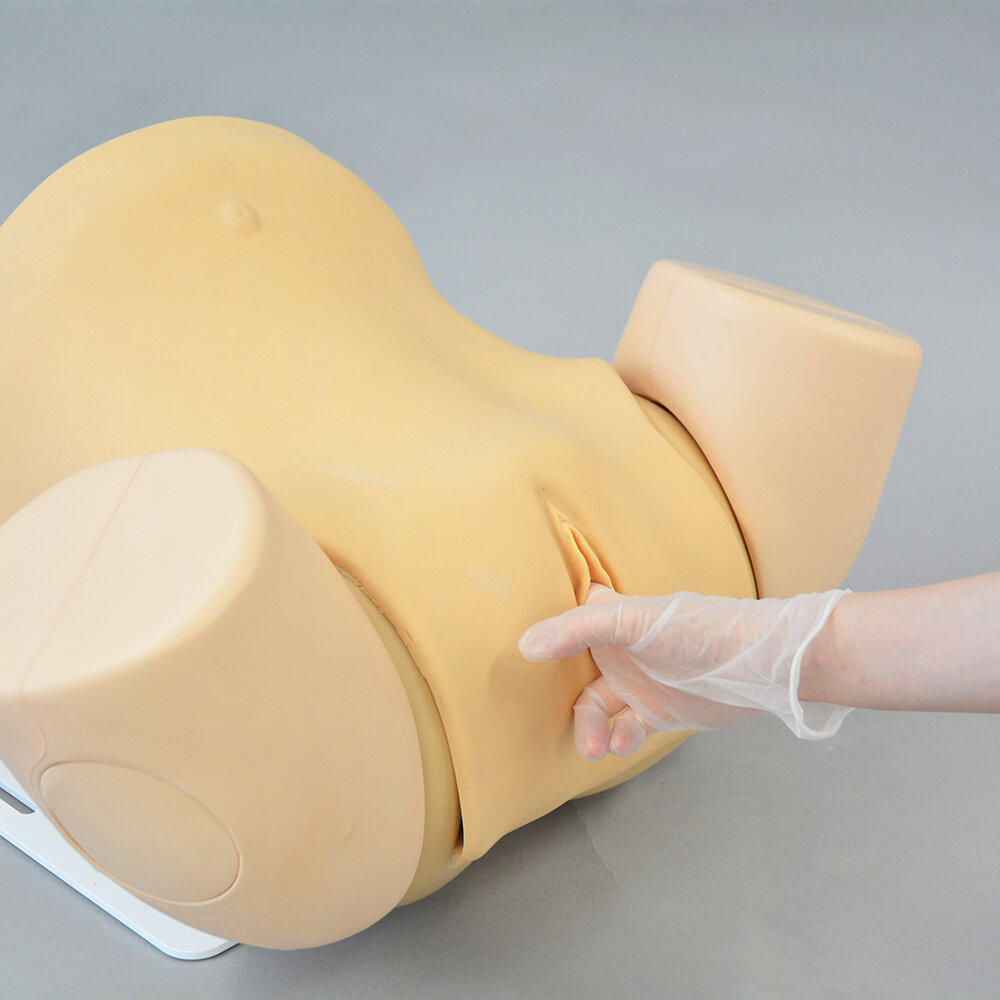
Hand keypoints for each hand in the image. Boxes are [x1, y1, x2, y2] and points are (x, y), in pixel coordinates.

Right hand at [518, 583, 850, 760]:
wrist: (755, 665)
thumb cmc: (697, 629)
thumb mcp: (632, 622)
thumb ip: (578, 629)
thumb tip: (526, 645)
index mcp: (610, 617)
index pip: (566, 620)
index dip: (543, 633)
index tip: (517, 655)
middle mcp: (619, 649)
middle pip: (573, 676)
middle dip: (566, 704)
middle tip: (571, 726)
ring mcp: (638, 681)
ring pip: (596, 708)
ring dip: (590, 729)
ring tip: (597, 747)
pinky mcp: (658, 711)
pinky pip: (624, 728)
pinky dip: (618, 739)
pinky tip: (622, 743)